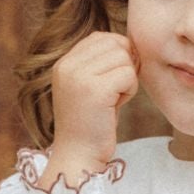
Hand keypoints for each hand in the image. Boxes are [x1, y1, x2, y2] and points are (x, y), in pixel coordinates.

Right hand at [46, 30, 137, 181]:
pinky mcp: (95, 90)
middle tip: (116, 91)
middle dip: (125, 66)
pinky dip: (130, 91)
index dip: (117, 54)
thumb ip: (99, 63)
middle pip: (115, 44)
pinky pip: (128, 75)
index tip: (114, 79)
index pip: (100, 37)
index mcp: (63, 63)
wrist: (78, 156)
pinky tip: (117, 106)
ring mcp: (79, 77)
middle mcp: (67, 66)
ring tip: (114, 100)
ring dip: (128, 80)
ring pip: (124, 58)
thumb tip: (129, 43)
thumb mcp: (88, 86)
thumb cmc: (91, 124)